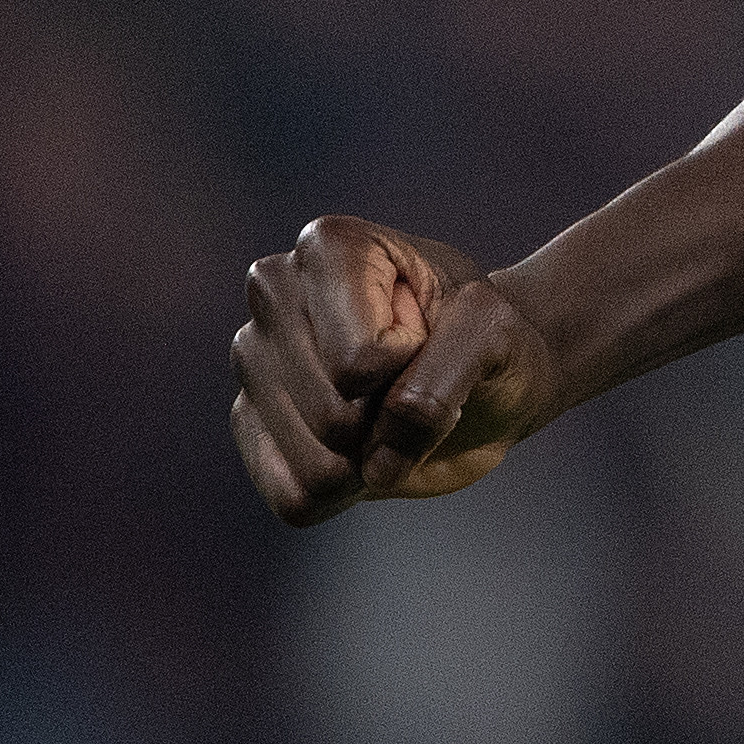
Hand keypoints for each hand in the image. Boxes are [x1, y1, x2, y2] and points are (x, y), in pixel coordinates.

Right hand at [230, 215, 560, 523]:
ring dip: (374, 456)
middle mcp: (273, 293)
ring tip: (390, 409)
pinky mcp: (250, 423)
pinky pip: (293, 497)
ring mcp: (253, 360)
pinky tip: (364, 447)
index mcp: (329, 246)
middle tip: (413, 378)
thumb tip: (376, 463)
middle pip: (332, 413)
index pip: (360, 359)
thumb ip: (446, 375)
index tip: (430, 333)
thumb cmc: (486, 337)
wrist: (484, 372)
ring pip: (314, 464)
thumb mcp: (494, 333)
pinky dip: (347, 491)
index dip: (415, 362)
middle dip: (394, 415)